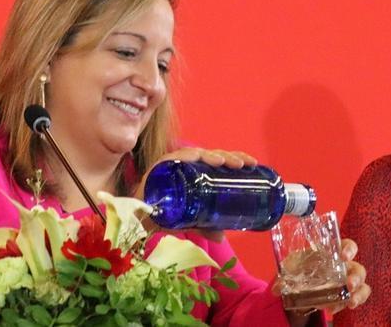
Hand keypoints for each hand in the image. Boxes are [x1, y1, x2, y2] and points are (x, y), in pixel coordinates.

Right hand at [136, 147, 258, 241]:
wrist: (139, 221)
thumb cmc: (163, 215)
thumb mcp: (191, 221)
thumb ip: (205, 226)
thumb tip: (222, 236)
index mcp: (194, 173)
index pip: (217, 160)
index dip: (234, 158)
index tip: (252, 164)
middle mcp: (183, 166)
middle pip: (209, 155)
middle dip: (228, 156)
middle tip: (244, 165)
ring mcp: (170, 166)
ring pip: (195, 153)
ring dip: (212, 155)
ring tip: (226, 162)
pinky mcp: (158, 169)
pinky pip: (173, 158)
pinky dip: (186, 155)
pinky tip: (198, 156)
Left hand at [274, 238, 369, 324]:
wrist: (300, 283)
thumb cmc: (299, 267)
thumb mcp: (291, 268)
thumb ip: (284, 277)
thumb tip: (276, 289)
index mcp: (331, 252)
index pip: (347, 245)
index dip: (349, 249)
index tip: (344, 255)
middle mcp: (343, 266)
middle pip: (358, 268)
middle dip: (356, 276)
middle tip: (349, 284)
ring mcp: (348, 281)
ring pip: (363, 284)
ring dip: (358, 293)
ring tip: (350, 301)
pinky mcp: (348, 294)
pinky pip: (357, 298)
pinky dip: (350, 303)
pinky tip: (336, 308)